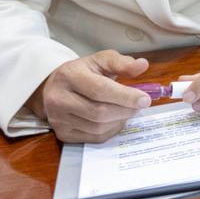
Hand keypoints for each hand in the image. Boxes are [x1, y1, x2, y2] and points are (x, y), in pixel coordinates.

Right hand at [29, 50, 150, 142]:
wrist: (54, 87)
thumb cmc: (82, 72)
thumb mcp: (100, 61)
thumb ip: (121, 63)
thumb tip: (142, 65)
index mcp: (68, 76)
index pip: (100, 89)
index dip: (125, 96)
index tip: (145, 99)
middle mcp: (59, 99)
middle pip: (99, 112)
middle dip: (125, 110)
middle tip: (139, 105)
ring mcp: (58, 119)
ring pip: (98, 127)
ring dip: (119, 120)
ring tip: (128, 110)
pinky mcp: (63, 134)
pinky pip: (94, 138)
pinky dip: (111, 130)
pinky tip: (116, 120)